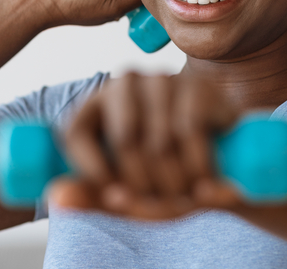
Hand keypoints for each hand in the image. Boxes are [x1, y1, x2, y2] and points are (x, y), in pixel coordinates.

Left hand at [53, 72, 243, 219]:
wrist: (229, 165)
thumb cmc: (165, 177)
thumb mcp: (126, 191)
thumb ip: (91, 195)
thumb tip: (57, 197)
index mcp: (95, 103)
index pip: (75, 133)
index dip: (91, 172)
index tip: (113, 198)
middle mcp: (125, 82)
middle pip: (123, 142)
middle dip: (143, 187)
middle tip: (162, 206)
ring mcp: (162, 79)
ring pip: (159, 143)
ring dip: (175, 184)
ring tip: (185, 198)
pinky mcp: (198, 86)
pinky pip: (190, 132)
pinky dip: (198, 167)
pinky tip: (204, 183)